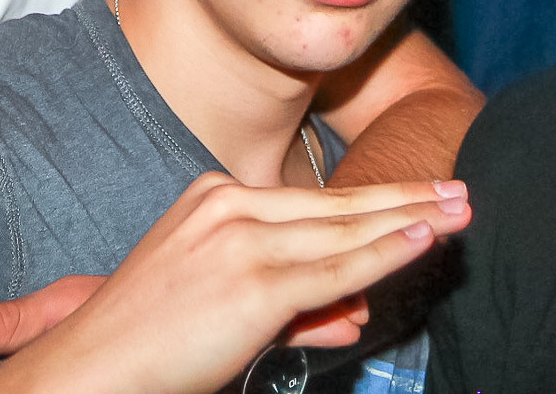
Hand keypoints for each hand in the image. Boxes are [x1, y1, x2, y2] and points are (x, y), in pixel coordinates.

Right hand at [0, 174, 469, 393]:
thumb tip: (355, 311)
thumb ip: (295, 307)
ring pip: (344, 228)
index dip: (373, 201)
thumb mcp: (226, 310)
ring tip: (458, 209)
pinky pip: (336, 266)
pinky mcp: (255, 279)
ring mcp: (242, 238)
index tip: (419, 195)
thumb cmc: (152, 346)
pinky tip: (421, 239)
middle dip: (406, 197)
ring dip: (411, 217)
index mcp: (215, 198)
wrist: (96, 368)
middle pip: (337, 202)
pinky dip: (386, 251)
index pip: (312, 203)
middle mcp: (230, 205)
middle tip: (459, 188)